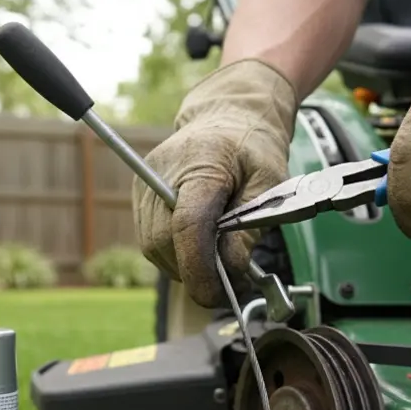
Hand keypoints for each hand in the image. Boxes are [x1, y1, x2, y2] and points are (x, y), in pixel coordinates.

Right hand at [134, 59, 296, 307]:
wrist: (228, 115)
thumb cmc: (252, 145)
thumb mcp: (270, 183)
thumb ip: (250, 227)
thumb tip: (232, 270)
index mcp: (201, 164)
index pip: (187, 225)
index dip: (199, 268)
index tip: (217, 294)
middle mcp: (162, 174)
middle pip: (164, 242)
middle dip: (193, 272)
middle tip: (226, 284)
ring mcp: (145, 185)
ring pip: (153, 247)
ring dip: (183, 266)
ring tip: (215, 264)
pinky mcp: (140, 195)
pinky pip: (150, 240)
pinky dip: (174, 254)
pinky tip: (198, 250)